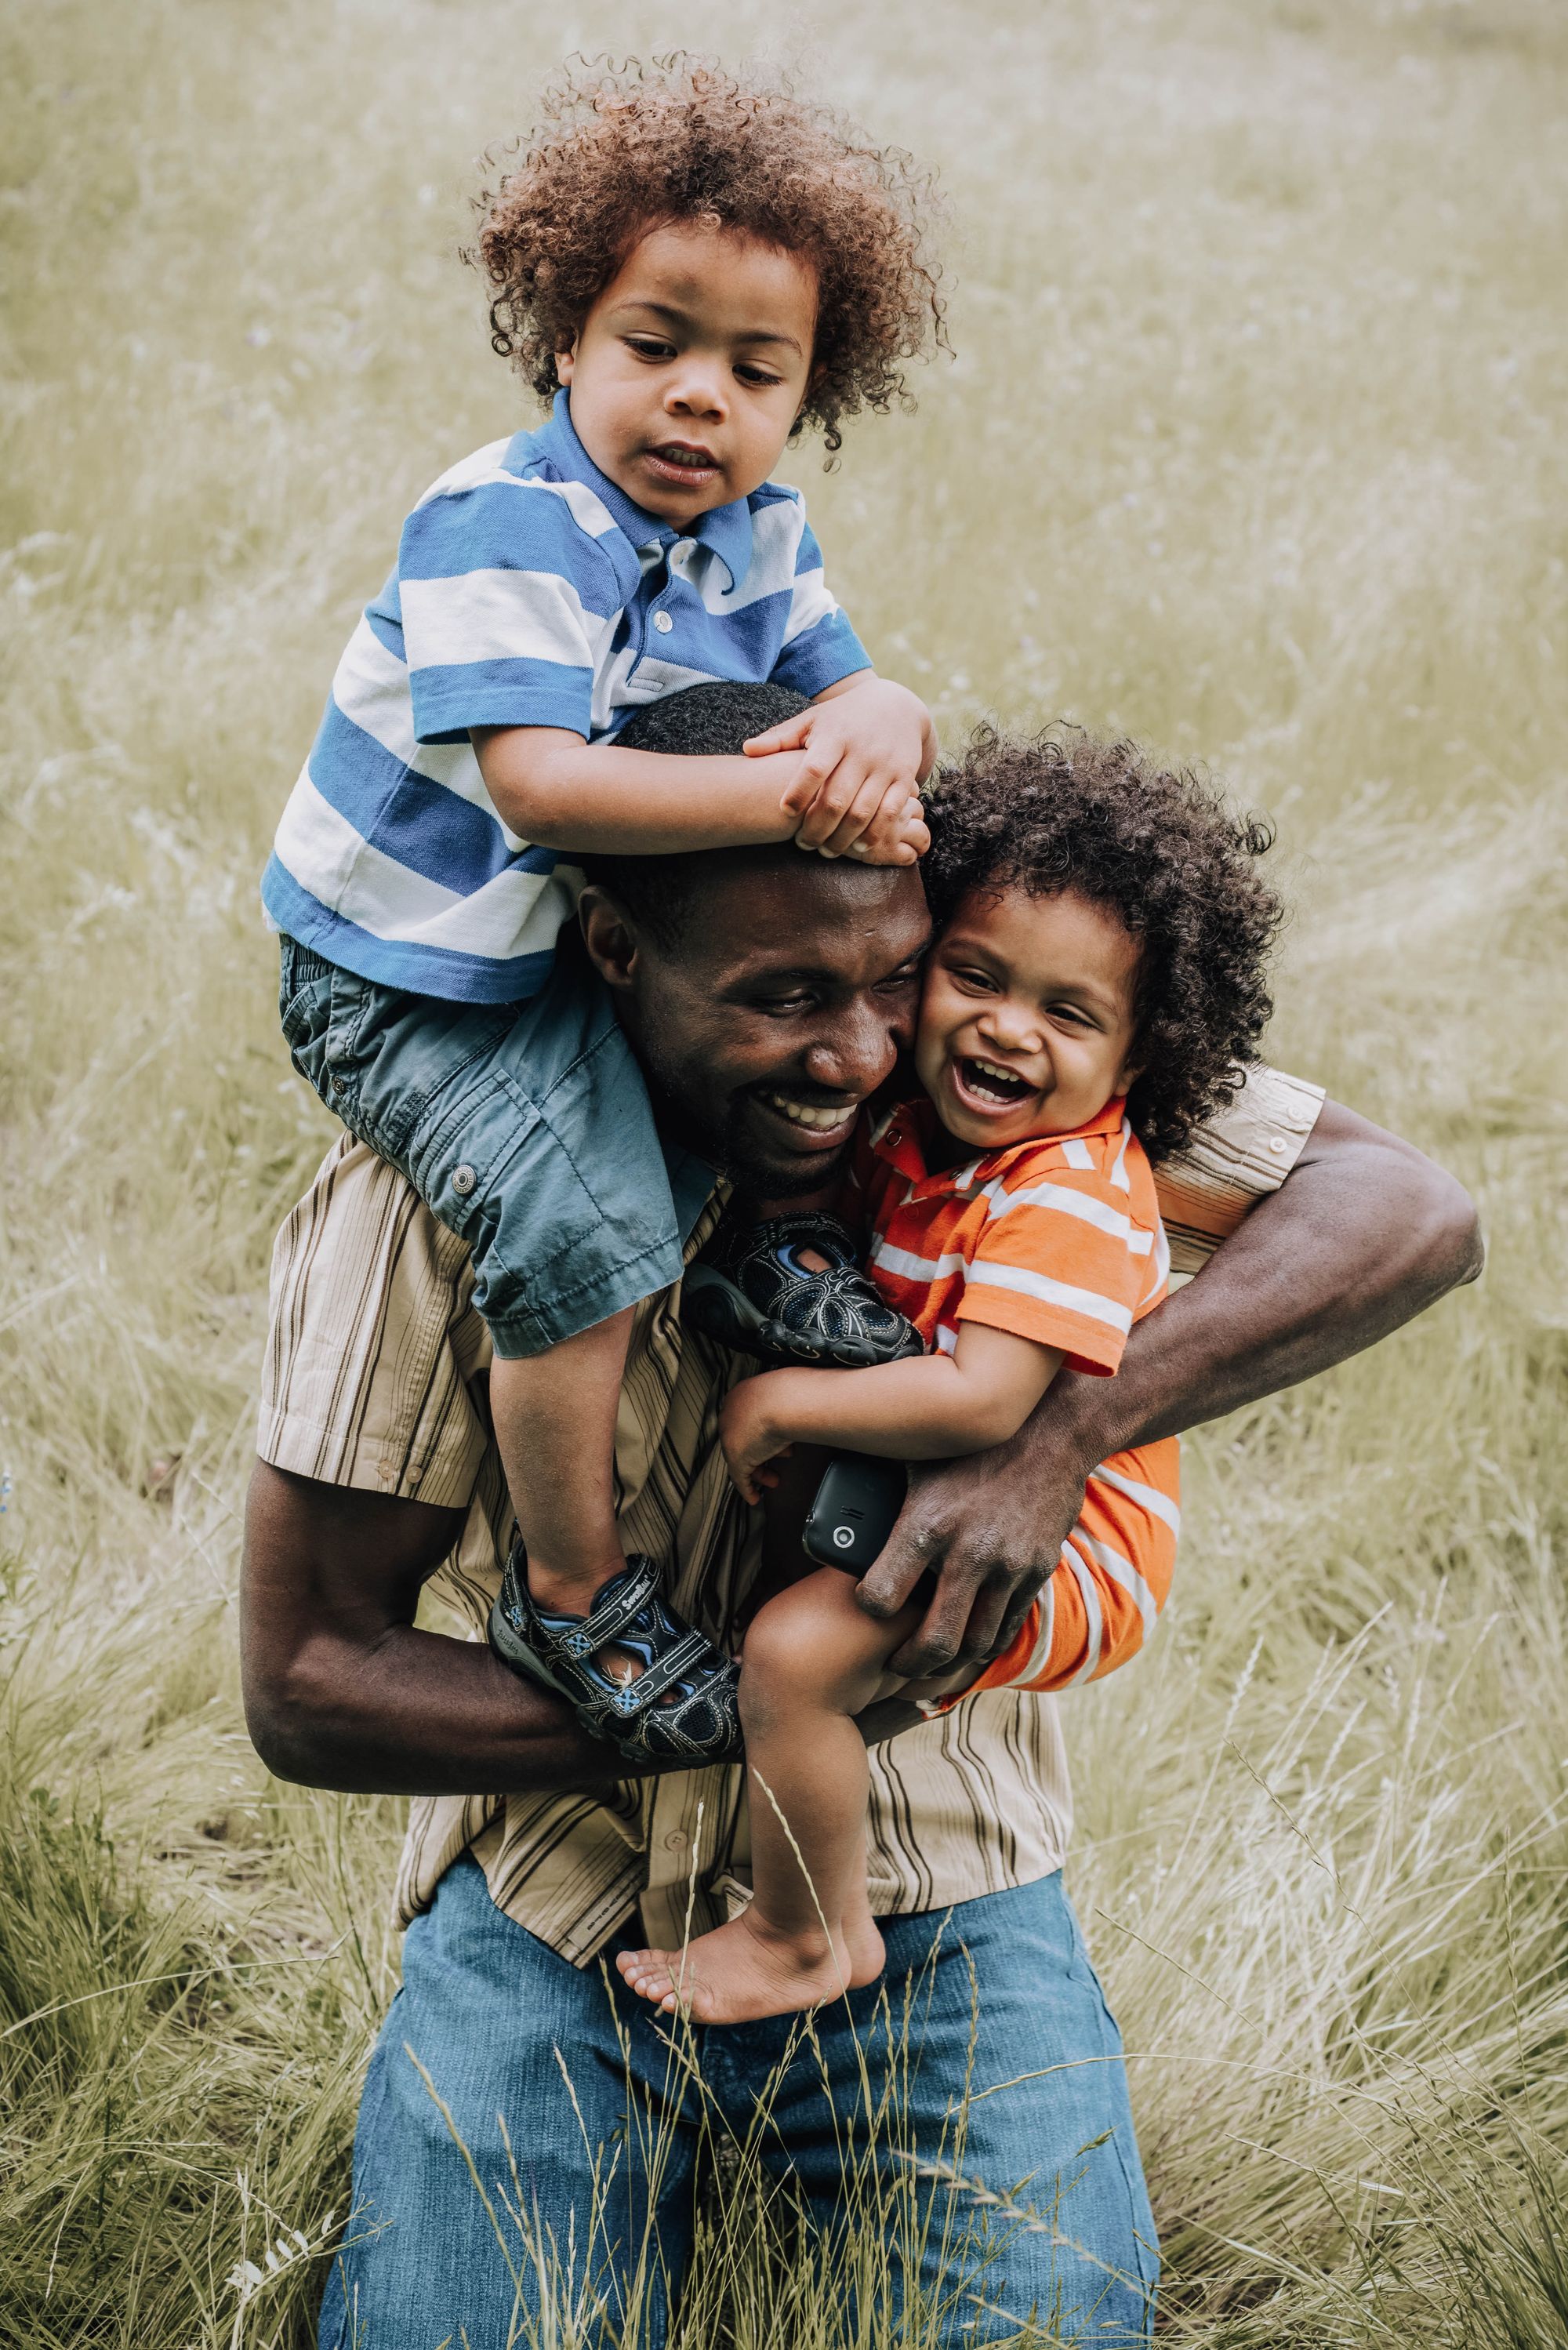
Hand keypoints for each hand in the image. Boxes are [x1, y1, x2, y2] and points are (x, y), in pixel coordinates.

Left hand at [720, 1375, 793, 1504]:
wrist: (784, 1401)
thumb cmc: (790, 1393)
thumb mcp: (786, 1395)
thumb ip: (785, 1404)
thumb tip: (801, 1408)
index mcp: (740, 1396)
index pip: (746, 1421)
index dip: (763, 1434)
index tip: (774, 1443)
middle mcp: (732, 1415)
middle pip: (744, 1440)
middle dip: (763, 1452)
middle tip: (777, 1459)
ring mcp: (731, 1436)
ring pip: (743, 1458)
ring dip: (760, 1470)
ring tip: (774, 1478)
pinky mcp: (736, 1457)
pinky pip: (739, 1477)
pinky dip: (747, 1488)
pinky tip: (754, 1497)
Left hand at [748, 678, 933, 864]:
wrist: (896, 706)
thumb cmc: (843, 718)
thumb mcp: (812, 720)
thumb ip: (780, 737)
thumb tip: (747, 750)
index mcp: (835, 736)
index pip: (814, 768)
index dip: (798, 793)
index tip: (784, 812)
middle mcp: (862, 751)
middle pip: (837, 799)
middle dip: (817, 828)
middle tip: (803, 844)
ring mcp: (885, 766)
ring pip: (863, 812)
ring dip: (843, 839)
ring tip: (826, 851)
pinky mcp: (904, 778)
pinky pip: (891, 813)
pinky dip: (875, 834)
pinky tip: (859, 846)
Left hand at [854, 1386, 1099, 1676]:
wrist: (1051, 1433)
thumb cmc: (972, 1442)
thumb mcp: (917, 1458)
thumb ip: (883, 1493)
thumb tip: (838, 1510)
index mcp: (927, 1523)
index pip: (881, 1595)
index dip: (867, 1606)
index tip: (867, 1604)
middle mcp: (968, 1552)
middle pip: (935, 1640)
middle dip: (909, 1663)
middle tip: (895, 1665)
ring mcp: (1007, 1566)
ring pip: (975, 1643)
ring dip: (951, 1661)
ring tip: (931, 1660)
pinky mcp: (1036, 1571)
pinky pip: (1008, 1626)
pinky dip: (986, 1642)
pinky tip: (970, 1641)